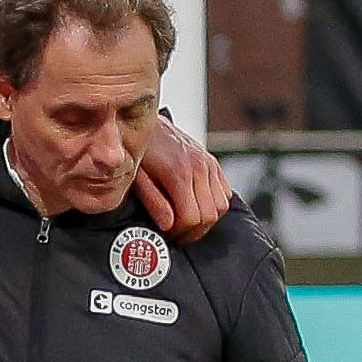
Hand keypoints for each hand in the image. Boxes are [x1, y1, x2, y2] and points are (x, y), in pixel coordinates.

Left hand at [134, 116, 231, 242]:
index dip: (179, 233)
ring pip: (221, 207)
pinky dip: (214, 206)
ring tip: (184, 224)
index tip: (167, 236)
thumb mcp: (136, 179)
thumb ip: (153, 202)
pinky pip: (225, 192)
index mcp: (179, 173)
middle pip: (209, 216)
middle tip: (175, 234)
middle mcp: (200, 167)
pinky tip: (195, 208)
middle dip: (192, 231)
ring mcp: (209, 163)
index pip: (191, 218)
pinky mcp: (212, 162)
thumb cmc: (137, 154)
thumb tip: (168, 225)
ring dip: (205, 221)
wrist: (148, 125)